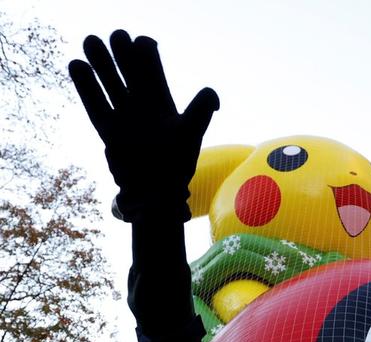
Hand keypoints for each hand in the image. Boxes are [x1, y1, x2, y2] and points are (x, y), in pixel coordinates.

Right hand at [69, 30, 218, 221]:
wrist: (158, 195)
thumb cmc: (176, 166)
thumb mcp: (191, 134)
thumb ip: (201, 110)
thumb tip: (213, 95)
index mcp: (163, 102)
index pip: (152, 68)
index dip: (145, 51)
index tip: (142, 44)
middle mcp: (142, 106)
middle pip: (128, 69)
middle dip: (120, 50)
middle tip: (115, 36)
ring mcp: (124, 117)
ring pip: (109, 82)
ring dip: (100, 61)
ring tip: (91, 41)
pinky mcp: (108, 130)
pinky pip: (94, 104)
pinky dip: (85, 85)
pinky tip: (77, 64)